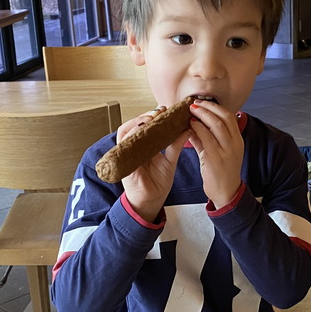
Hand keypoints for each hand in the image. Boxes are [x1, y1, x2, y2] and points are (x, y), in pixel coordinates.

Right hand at [118, 107, 190, 222]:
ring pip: (125, 131)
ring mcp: (127, 154)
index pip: (145, 126)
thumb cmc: (158, 182)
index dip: (153, 116)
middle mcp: (134, 147)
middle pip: (134, 125)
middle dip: (145, 116)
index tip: (165, 110)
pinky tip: (141, 130)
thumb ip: (176, 144)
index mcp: (145, 146)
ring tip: (150, 118)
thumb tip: (187, 129)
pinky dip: (131, 135)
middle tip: (159, 111)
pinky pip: (123, 145)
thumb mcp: (170, 160)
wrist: (152, 201)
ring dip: (137, 122)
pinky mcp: (123, 161)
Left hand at [186, 99, 242, 209]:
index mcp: (237, 141)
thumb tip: (193, 124)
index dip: (216, 107)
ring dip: (202, 114)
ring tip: (190, 111)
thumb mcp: (217, 152)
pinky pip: (206, 138)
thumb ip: (206, 138)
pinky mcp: (216, 158)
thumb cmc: (221, 173)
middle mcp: (235, 144)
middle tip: (194, 103)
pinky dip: (197, 128)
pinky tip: (189, 125)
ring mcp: (226, 151)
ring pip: (215, 125)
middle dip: (208, 107)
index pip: (229, 117)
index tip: (203, 103)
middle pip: (223, 117)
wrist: (226, 193)